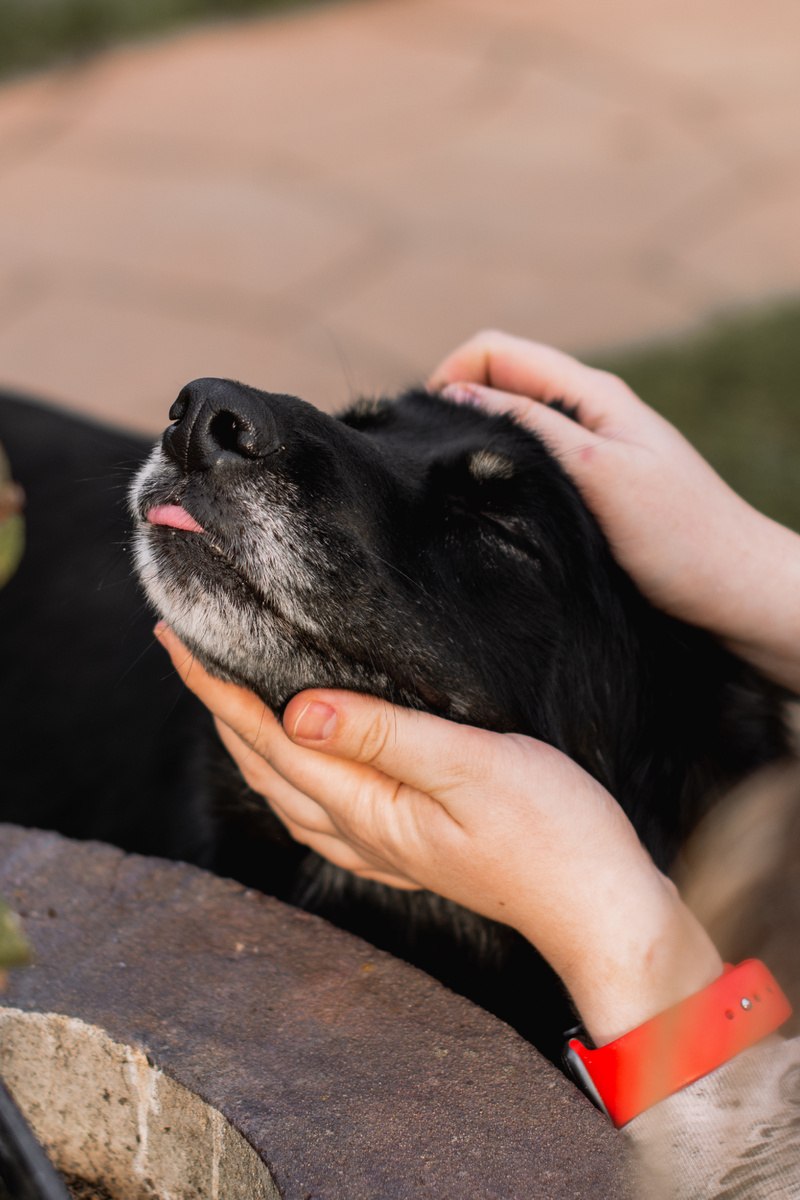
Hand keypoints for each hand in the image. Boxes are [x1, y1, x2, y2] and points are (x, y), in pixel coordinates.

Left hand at [157, 624, 722, 1045]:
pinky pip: (319, 808)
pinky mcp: (408, 846)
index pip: (269, 739)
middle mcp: (362, 832)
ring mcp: (382, 846)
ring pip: (285, 789)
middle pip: (264, 764)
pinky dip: (287, 773)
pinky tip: (297, 762)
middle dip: (216, 707)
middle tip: (184, 651)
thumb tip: (294, 711)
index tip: (175, 639)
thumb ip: (383, 737)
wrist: (599, 905)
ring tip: (223, 697)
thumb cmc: (551, 832)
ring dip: (245, 740)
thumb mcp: (471, 768)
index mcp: (369, 807)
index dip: (216, 689)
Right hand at [430, 331, 799, 690]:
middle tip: (437, 469)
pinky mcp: (591, 495)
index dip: (449, 376)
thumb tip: (455, 394)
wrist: (738, 596)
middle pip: (498, 386)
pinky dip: (504, 481)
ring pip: (512, 432)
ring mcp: (589, 456)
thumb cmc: (681, 538)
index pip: (493, 350)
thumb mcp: (597, 472)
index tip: (428, 432)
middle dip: (456, 412)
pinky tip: (499, 517)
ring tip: (462, 497)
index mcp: (590, 393)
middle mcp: (586, 416)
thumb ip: (531, 428)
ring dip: (479, 450)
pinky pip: (531, 471)